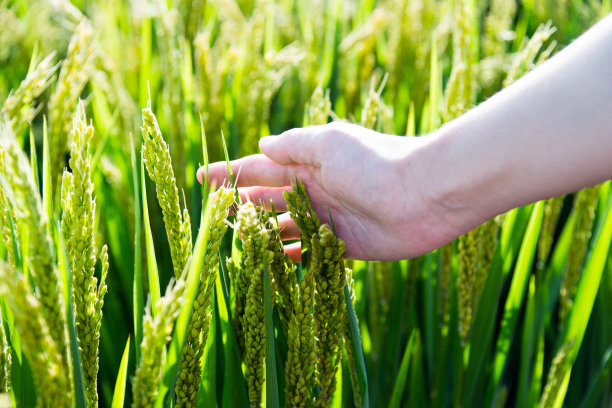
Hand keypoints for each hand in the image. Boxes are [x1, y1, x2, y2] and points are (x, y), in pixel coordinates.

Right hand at [197, 123, 460, 260]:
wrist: (424, 194)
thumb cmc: (376, 162)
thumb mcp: (328, 144)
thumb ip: (294, 145)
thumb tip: (261, 145)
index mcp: (308, 163)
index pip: (260, 166)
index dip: (231, 172)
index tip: (202, 177)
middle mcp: (315, 189)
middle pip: (269, 197)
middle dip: (241, 203)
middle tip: (213, 214)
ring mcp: (328, 218)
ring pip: (285, 226)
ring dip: (262, 232)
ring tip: (236, 241)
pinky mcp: (345, 245)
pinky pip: (310, 252)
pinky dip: (292, 256)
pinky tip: (273, 262)